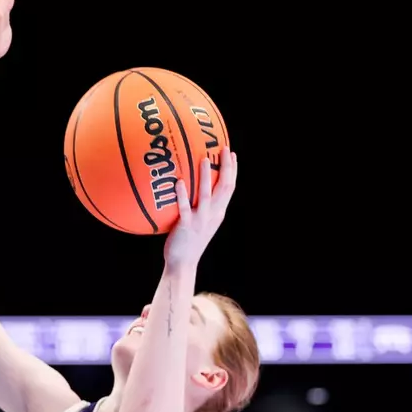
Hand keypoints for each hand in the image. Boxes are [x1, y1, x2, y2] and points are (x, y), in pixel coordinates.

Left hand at [165, 147, 237, 267]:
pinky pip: (185, 208)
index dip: (233, 170)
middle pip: (224, 187)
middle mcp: (213, 215)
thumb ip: (200, 206)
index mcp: (218, 213)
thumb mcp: (200, 221)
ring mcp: (200, 220)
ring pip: (206, 195)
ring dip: (206, 176)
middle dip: (226, 167)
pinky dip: (182, 195)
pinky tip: (179, 182)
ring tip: (204, 159)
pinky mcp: (186, 226)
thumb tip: (192, 186)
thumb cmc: (187, 241)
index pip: (230, 188)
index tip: (232, 153)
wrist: (183, 263)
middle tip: (223, 148)